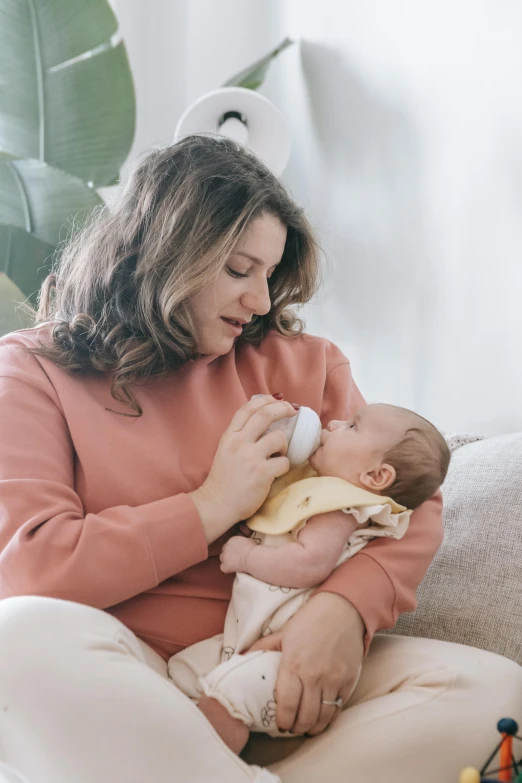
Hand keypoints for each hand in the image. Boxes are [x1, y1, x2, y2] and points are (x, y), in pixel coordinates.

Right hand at [190, 395, 295, 540]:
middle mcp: (239, 443)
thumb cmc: (224, 480)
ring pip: (279, 438)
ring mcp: (250, 457)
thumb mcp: (226, 451)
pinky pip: (284, 462)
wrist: (217, 504)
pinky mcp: (262, 473)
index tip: (277, 400)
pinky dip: (285, 466)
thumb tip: (263, 422)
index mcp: (229, 436)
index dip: (265, 400)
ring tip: (279, 453)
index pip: (247, 409)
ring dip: (284, 445)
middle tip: (294, 410)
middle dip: (283, 408)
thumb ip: (241, 437)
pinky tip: (277, 472)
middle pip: (265, 415)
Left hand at [220, 535, 256, 573]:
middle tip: (235, 558)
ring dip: (226, 560)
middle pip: (224, 550)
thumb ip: (242, 542)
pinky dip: (226, 568)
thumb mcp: (247, 540)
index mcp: (232, 540)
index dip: (233, 549)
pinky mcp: (225, 565)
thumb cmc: (252, 548)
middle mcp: (226, 546)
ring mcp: (224, 556)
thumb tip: (243, 545)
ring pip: (222, 558)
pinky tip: (232, 569)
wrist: (251, 557)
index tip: (238, 552)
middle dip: (229, 554)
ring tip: (233, 564)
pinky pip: (223, 567)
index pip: (229, 544)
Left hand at [248, 592, 363, 735]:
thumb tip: (240, 657)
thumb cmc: (309, 622)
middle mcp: (314, 675)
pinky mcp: (348, 681)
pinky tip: (321, 717)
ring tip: (305, 727)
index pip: (287, 705)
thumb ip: (262, 648)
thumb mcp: (282, 633)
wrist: (342, 611)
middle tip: (291, 728)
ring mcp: (333, 680)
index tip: (280, 725)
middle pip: (305, 717)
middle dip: (296, 728)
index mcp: (293, 664)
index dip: (283, 721)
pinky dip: (328, 718)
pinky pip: (338, 709)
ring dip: (312, 728)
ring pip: (322, 718)